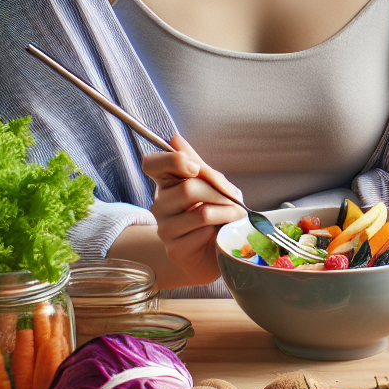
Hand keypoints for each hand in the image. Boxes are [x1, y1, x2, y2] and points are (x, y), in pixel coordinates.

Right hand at [141, 134, 244, 285]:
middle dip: (220, 192)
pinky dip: (220, 228)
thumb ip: (197, 164)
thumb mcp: (212, 184)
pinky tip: (219, 233)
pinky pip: (203, 232)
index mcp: (166, 183)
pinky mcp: (174, 249)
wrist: (216, 250)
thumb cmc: (215, 214)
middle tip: (235, 200)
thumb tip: (174, 138)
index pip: (152, 164)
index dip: (172, 161)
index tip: (194, 168)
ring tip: (235, 214)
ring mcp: (164, 228)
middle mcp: (159, 204)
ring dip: (227, 211)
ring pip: (200, 211)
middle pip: (188, 188)